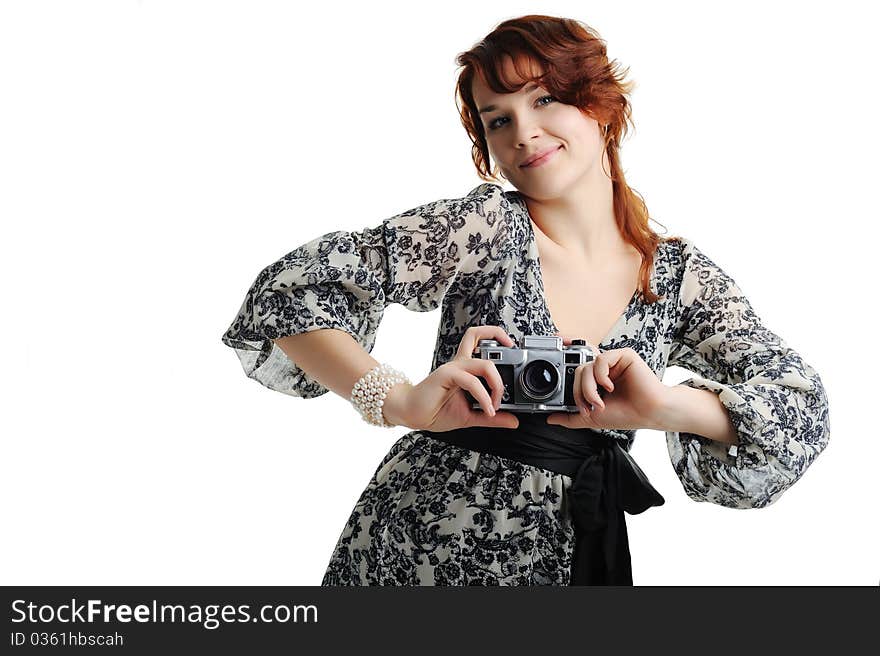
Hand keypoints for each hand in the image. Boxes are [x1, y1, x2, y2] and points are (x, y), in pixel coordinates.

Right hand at [383, 325, 520, 431]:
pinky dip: (483, 396)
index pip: (480, 339)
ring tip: (496, 404)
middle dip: (504, 350)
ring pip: (484, 363)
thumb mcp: (472, 416)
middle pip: (481, 338)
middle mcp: (460, 363)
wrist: (412, 414)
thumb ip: (492, 417)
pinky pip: (471, 381)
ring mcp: (453, 367)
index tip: (515, 352)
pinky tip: (487, 409)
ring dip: (497, 385)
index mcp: (465, 368)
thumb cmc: (436, 411)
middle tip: (512, 379)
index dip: (498, 336)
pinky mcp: (446, 375)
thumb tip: (514, 421)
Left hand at [546, 339, 668, 431]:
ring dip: (589, 388)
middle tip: (590, 406)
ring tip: (600, 400)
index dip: (569, 376)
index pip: (576, 373)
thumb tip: (550, 419)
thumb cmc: (626, 414)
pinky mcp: (624, 355)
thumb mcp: (591, 418)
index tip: (570, 381)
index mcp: (597, 380)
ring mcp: (614, 361)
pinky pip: (601, 359)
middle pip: (578, 371)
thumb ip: (571, 418)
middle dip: (580, 392)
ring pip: (586, 366)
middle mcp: (605, 369)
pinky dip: (601, 376)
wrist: (648, 414)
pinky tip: (610, 387)